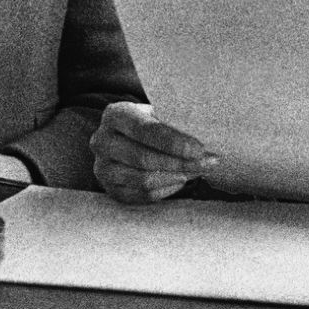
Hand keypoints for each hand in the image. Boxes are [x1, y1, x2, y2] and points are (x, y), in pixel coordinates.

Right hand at [89, 102, 215, 203]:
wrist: (128, 139)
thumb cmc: (150, 124)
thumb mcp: (157, 113)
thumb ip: (175, 121)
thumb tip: (206, 132)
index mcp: (115, 115)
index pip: (144, 130)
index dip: (173, 142)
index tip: (199, 149)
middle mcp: (102, 141)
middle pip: (143, 157)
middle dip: (179, 162)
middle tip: (207, 162)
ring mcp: (103, 167)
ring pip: (142, 179)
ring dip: (175, 176)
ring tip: (197, 171)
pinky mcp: (110, 189)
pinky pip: (141, 195)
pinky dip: (165, 189)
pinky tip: (181, 180)